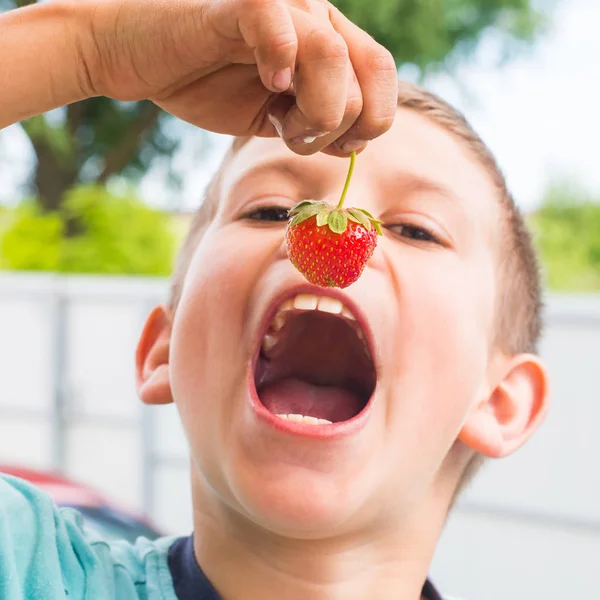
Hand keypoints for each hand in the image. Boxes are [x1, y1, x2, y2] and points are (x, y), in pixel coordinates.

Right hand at [84, 0, 397, 155]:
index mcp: (328, 40)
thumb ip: (320, 124)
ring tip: (278, 118)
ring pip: (332, 56)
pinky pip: (276, 23)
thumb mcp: (277, 118)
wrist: (144, 62)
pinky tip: (268, 84)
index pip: (383, 75)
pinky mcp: (236, 9)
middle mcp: (313, 16)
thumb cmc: (211, 87)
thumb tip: (355, 143)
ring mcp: (279, 9)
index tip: (332, 143)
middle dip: (334, 128)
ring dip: (313, 110)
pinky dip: (278, 60)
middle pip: (367, 77)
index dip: (371, 121)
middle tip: (290, 132)